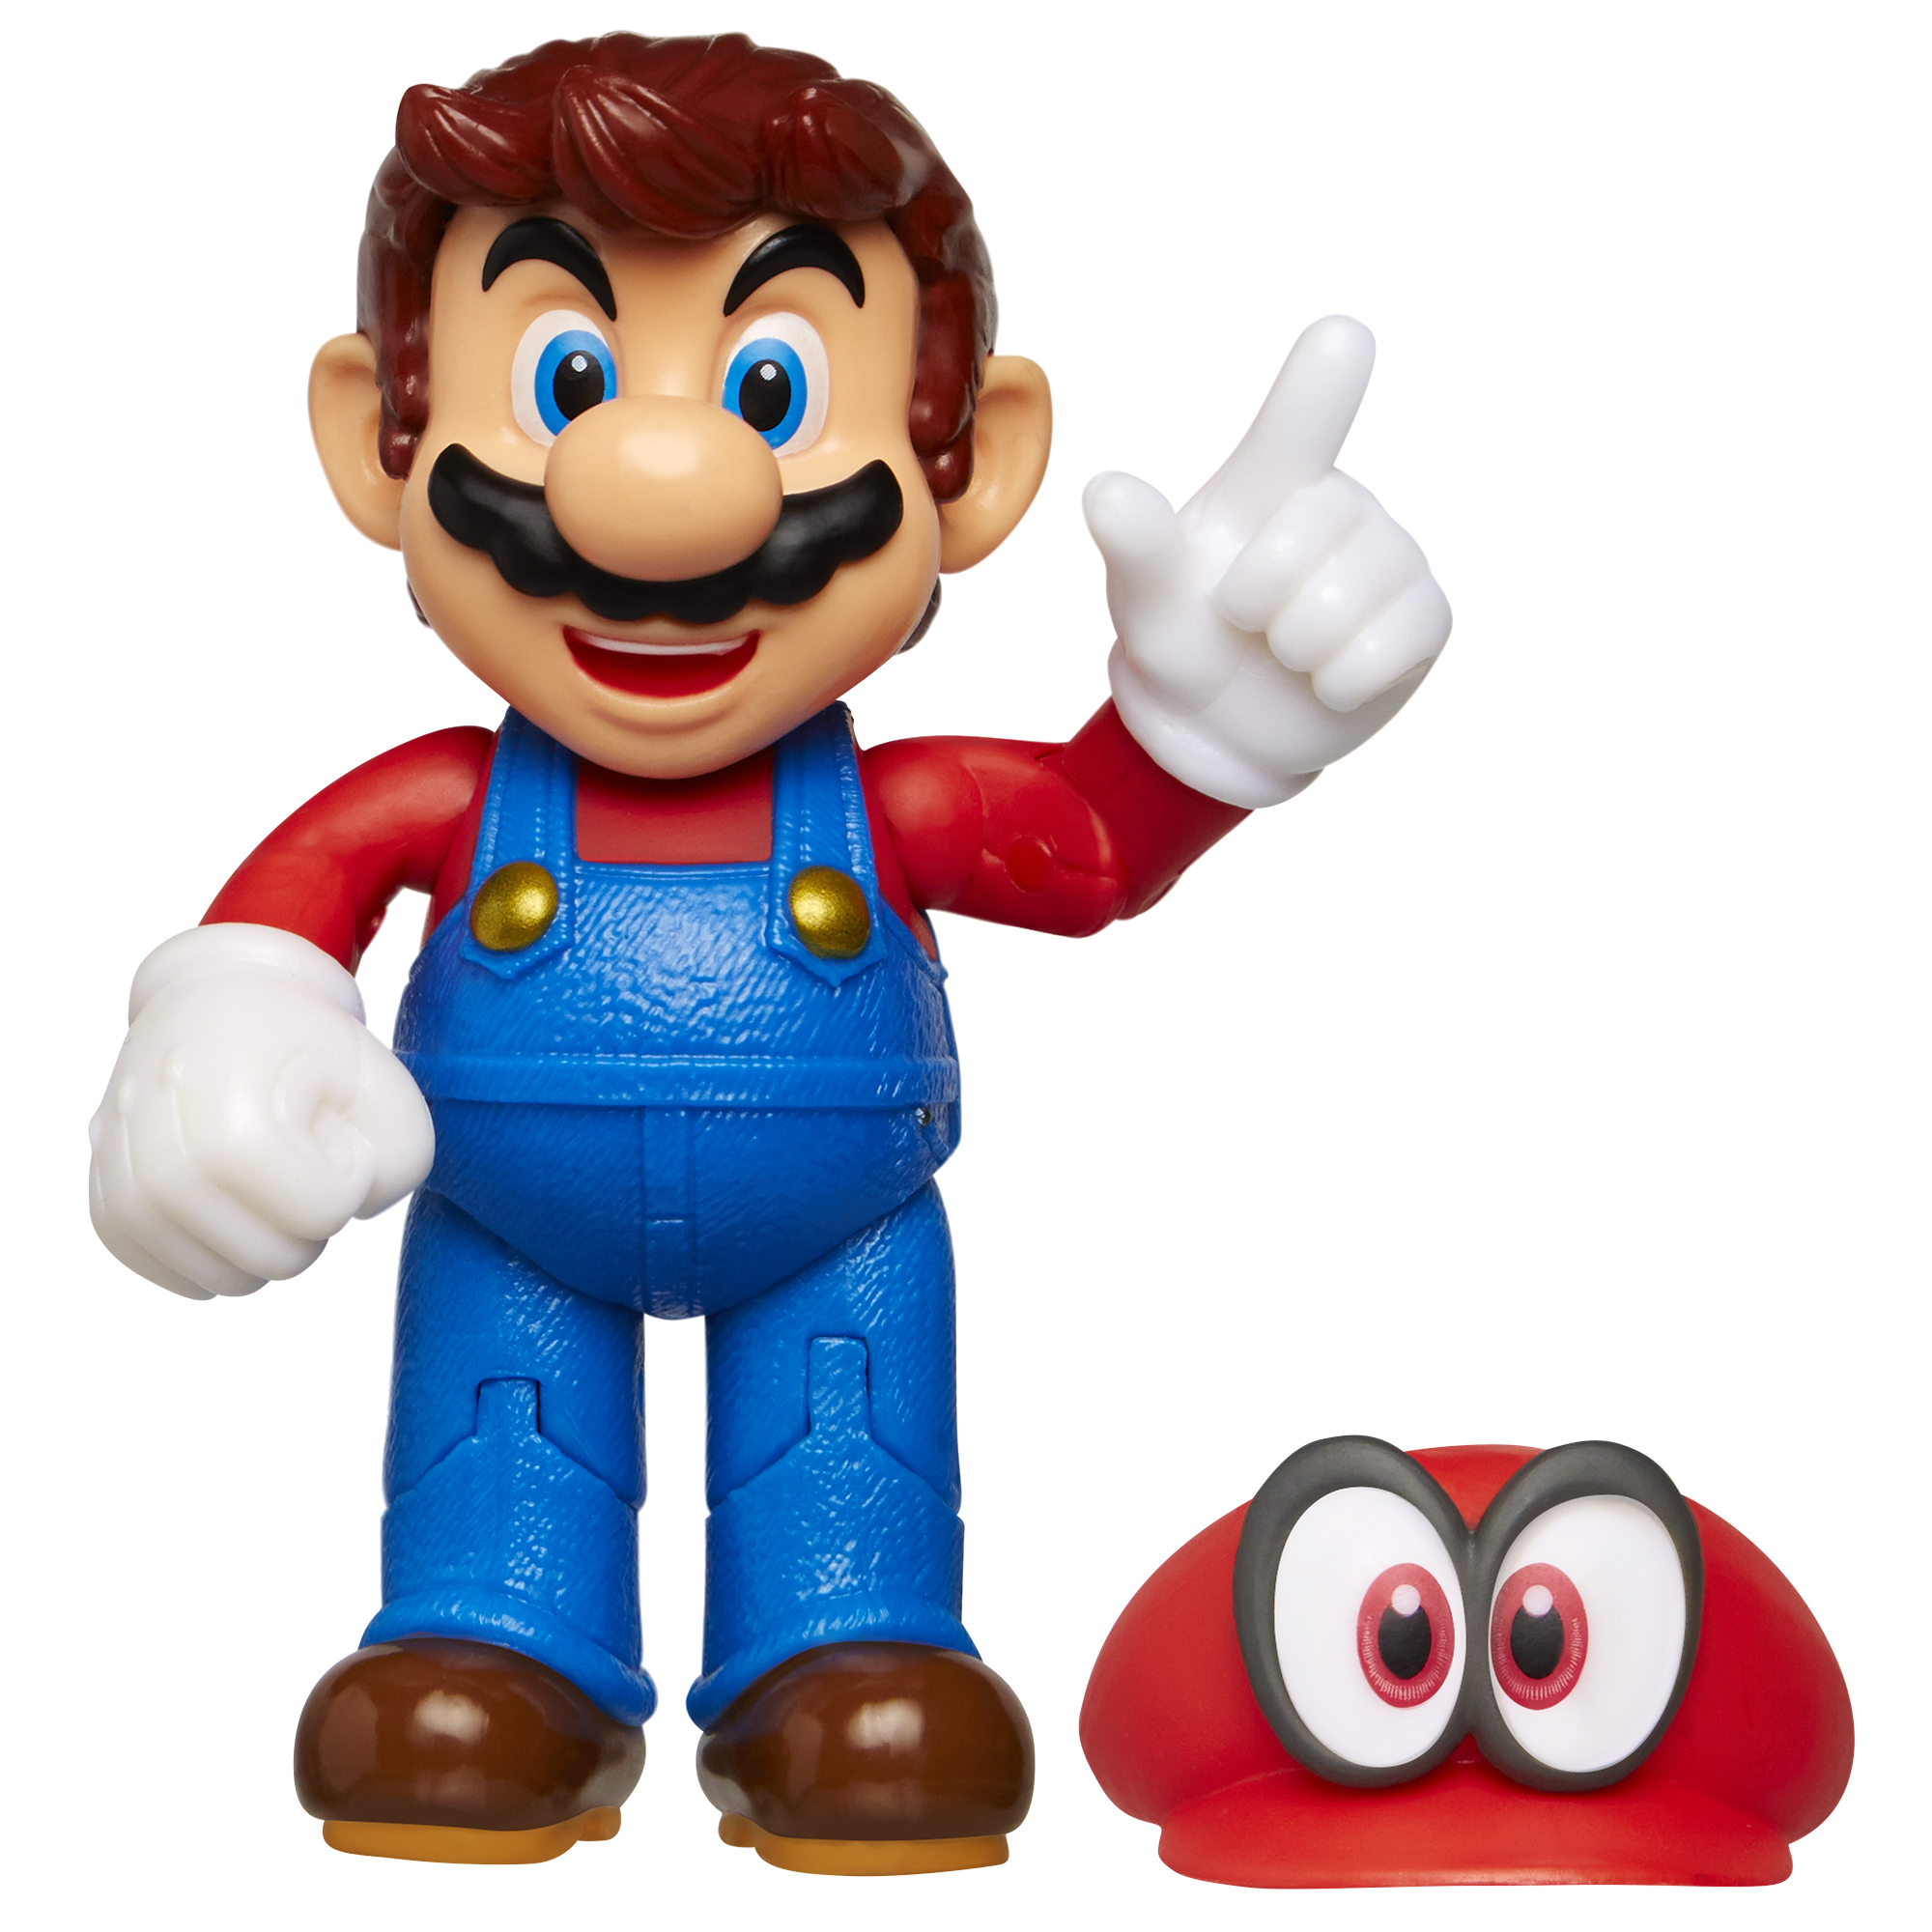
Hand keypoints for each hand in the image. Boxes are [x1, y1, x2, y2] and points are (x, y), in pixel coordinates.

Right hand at [88, 924, 433, 1298]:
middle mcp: (163, 1168)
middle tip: (294, 1145)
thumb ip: (401, 1163)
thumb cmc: (307, 1044)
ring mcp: (126, 1192)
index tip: (328, 1125)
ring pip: (231, 1281)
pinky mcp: (108, 1211)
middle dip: (309, 1213)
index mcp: (230, 1130)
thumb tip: (353, 1212)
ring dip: (266, 1236)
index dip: (348, 1174)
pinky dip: (219, 1253)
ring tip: (260, 1167)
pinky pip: (180, 1278)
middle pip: (280, 1260)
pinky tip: (234, 1205)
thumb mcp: (383, 1083)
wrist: (217, 999)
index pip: (325, 1214)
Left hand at [1084, 315, 1450, 807]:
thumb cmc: (1187, 639)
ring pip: (1348, 600)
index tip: (1342, 334)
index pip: (1302, 424)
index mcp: (1271, 483)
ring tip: (1284, 650)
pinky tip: (1324, 677)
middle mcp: (1340, 507)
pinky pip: (1388, 647)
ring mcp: (1392, 559)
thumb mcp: (1147, 599)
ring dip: (1296, 647)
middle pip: (1308, 537)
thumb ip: (1138, 545)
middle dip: (1259, 598)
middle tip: (1244, 620)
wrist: (1225, 729)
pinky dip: (1341, 680)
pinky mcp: (1423, 617)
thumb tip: (1107, 491)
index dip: (1320, 384)